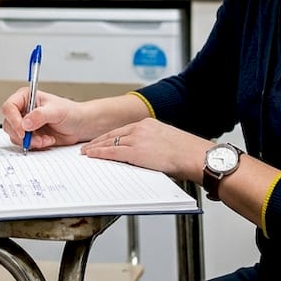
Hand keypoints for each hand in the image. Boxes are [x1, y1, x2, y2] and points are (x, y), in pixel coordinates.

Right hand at [0, 87, 98, 149]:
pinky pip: (23, 143)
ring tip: (46, 140)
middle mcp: (22, 110)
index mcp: (26, 97)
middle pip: (9, 123)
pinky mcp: (29, 135)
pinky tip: (47, 141)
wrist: (79, 125)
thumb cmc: (70, 112)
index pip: (9, 107)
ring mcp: (25, 124)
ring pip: (15, 135)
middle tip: (37, 139)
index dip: (13, 120)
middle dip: (22, 134)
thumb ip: (40, 115)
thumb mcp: (56, 111)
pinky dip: (34, 145)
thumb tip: (25, 123)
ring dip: (30, 141)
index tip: (23, 131)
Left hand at [81, 118, 211, 180]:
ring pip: (110, 142)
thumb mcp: (167, 141)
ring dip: (96, 148)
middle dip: (98, 141)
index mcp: (149, 124)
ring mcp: (137, 138)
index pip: (123, 129)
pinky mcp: (135, 151)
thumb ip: (153, 144)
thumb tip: (145, 154)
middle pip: (113, 134)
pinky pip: (112, 152)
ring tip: (86, 153)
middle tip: (87, 146)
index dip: (109, 136)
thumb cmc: (187, 153)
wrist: (194, 156)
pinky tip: (92, 156)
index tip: (100, 140)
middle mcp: (141, 128)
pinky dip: (100, 153)